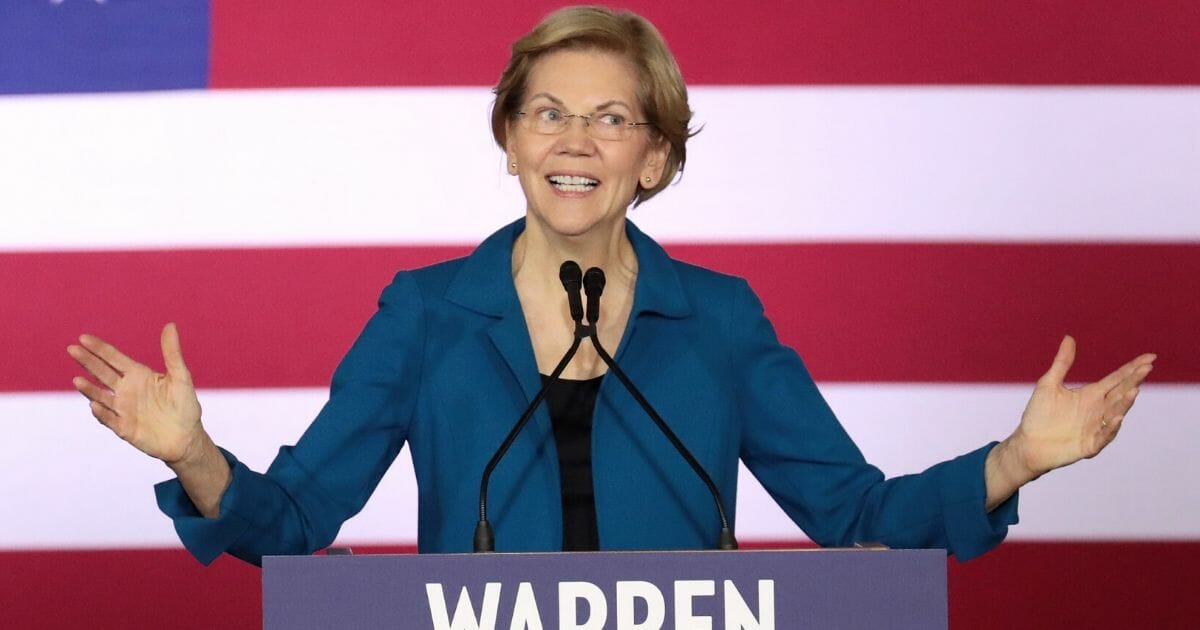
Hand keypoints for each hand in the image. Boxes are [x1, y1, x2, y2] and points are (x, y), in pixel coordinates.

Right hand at [68, 323, 204, 465]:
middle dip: (87, 362)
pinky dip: (102, 413)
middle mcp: (126, 390)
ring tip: (78, 380)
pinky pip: (109, 419)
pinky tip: (95, 405)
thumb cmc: (185, 405)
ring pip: (100, 396)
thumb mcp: (180, 377)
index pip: (114, 358)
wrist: (187, 437)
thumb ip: (172, 353)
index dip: (99, 349)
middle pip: (102, 373)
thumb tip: (170, 325)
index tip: (83, 338)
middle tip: (72, 349)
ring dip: (89, 389)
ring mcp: (123, 409)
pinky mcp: (124, 428)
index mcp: (138, 375)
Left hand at [1010, 335, 1154, 478]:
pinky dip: (1110, 427)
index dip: (1132, 368)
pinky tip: (1116, 418)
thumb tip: (1069, 337)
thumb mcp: (1049, 384)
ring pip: (1116, 413)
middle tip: (1146, 368)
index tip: (1150, 357)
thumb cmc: (1038, 414)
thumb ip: (1062, 363)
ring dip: (1125, 403)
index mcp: (1091, 394)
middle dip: (1134, 380)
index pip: (1117, 378)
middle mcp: (1098, 409)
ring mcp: (1096, 427)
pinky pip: (1104, 435)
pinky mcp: (1090, 444)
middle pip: (1121, 392)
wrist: (1027, 443)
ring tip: (1133, 390)